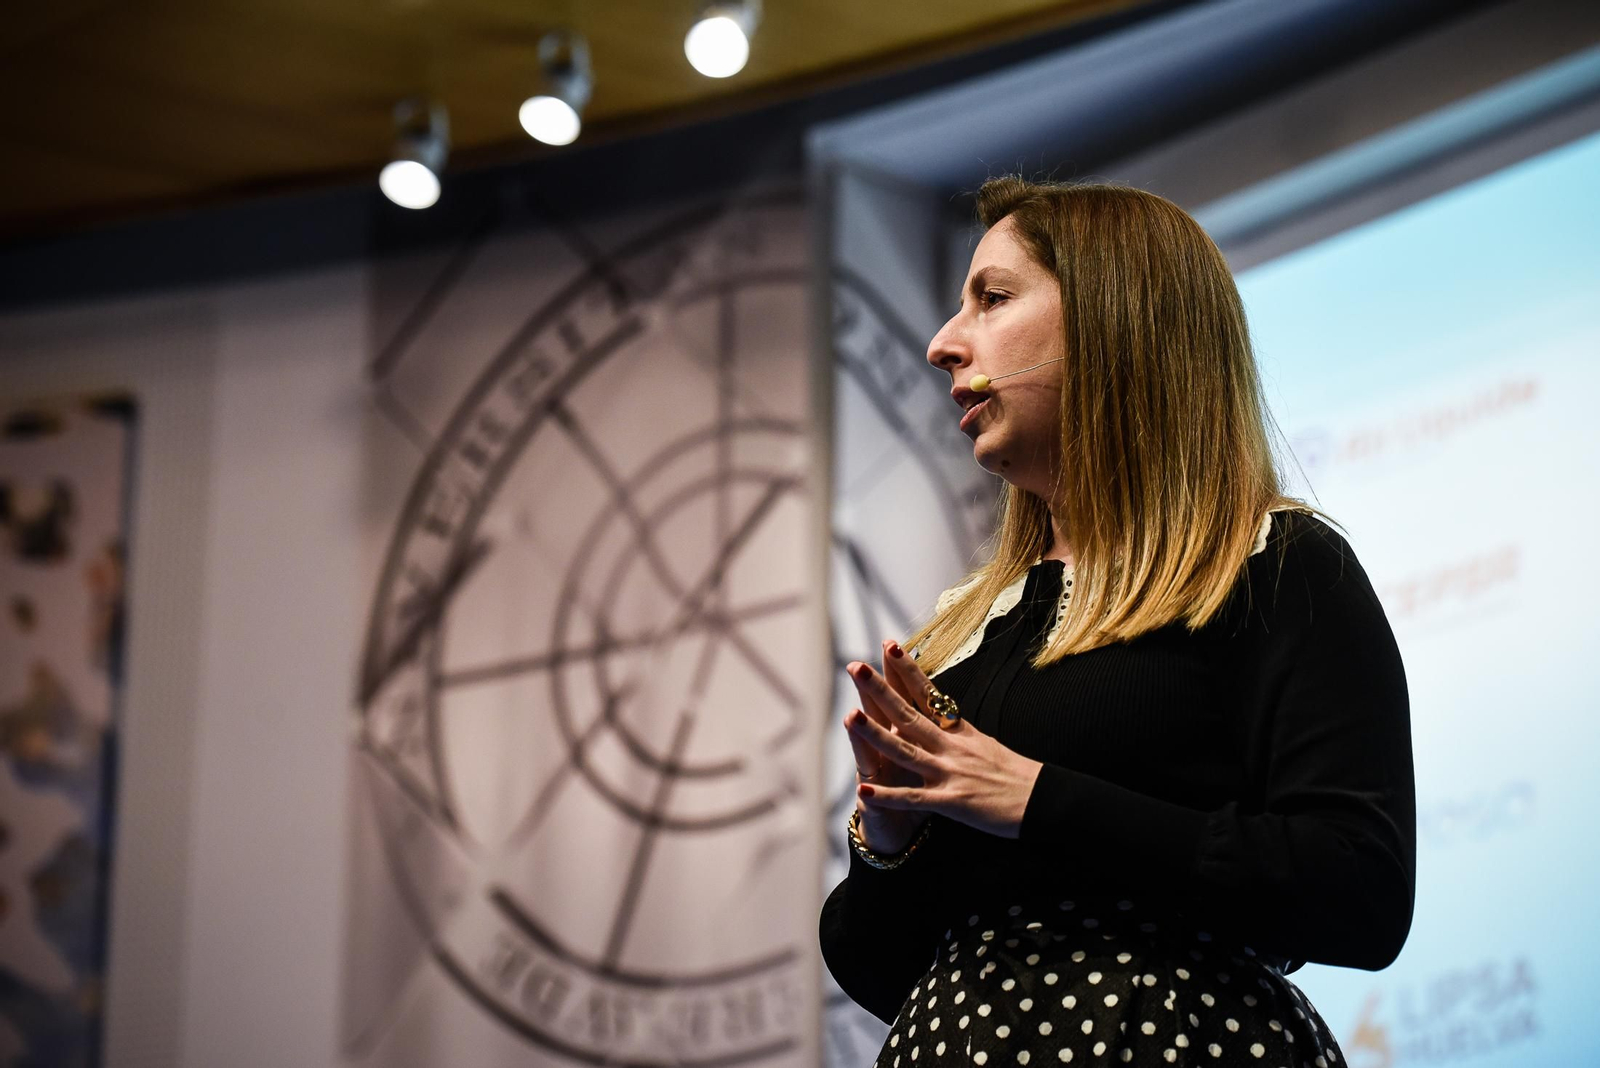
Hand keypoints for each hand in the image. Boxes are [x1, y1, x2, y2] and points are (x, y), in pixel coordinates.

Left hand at [845, 640, 1043, 839]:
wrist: (1043, 802)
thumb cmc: (1017, 777)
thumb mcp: (987, 745)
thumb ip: (960, 734)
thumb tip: (946, 719)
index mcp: (960, 732)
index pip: (929, 695)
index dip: (908, 670)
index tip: (890, 646)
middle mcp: (950, 747)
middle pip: (908, 714)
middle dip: (880, 690)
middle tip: (855, 666)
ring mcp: (948, 772)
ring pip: (905, 750)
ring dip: (876, 734)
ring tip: (851, 716)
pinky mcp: (950, 800)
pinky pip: (912, 798)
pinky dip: (887, 795)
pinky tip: (863, 790)